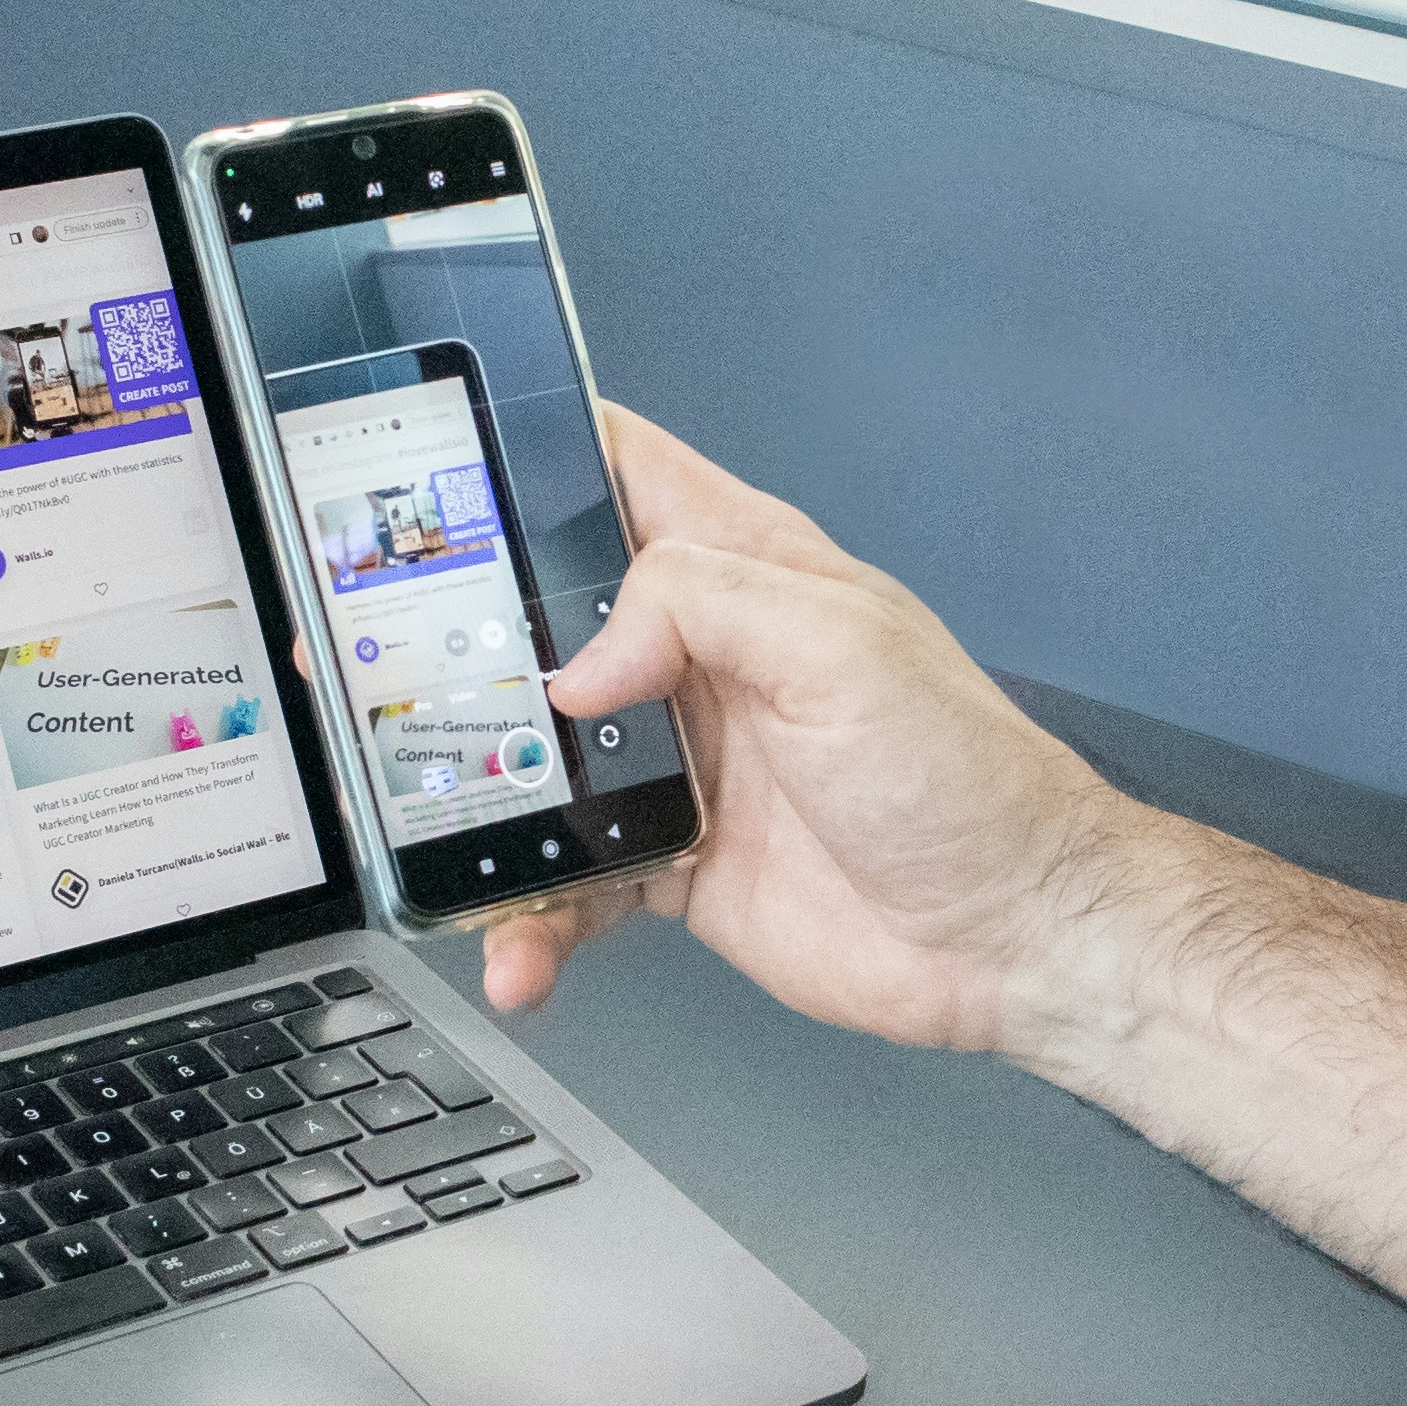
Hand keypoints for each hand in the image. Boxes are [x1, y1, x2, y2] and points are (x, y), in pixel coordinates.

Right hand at [500, 409, 1165, 1050]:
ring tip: (445, 847)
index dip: (529, 457)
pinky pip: (571, 881)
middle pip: (546, 624)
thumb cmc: (968, 780)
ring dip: (487, 809)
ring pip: (543, 763)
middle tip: (395, 684)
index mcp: (745, 571)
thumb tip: (579, 656)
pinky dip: (532, 917)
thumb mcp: (838, 648)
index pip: (618, 474)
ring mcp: (684, 761)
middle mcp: (703, 658)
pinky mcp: (678, 858)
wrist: (1011, 936)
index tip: (439, 479)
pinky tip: (521, 948)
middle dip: (467, 650)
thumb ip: (696, 606)